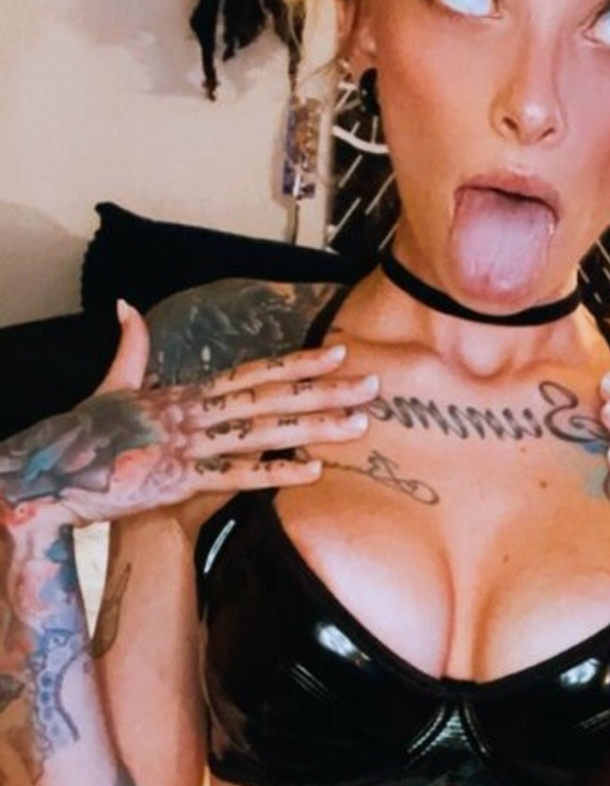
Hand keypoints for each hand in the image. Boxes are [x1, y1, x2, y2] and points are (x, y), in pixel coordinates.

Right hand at [0, 301, 378, 528]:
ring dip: (313, 427)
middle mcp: (194, 413)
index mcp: (186, 394)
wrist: (58, 476)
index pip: (254, 373)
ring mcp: (189, 446)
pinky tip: (311, 470)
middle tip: (374, 384)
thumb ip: (130, 348)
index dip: (299, 362)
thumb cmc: (90, 437)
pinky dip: (273, 473)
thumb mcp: (112, 387)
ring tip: (359, 424)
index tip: (340, 351)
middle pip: (271, 398)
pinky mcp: (179, 480)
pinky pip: (235, 476)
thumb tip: (126, 305)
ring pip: (264, 432)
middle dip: (326, 391)